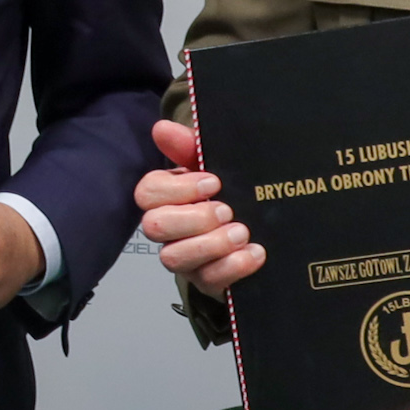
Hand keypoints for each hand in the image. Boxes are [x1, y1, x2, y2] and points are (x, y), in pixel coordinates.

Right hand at [135, 119, 264, 296]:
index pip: (148, 192)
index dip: (178, 188)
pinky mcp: (206, 281)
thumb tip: (161, 128)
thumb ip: (189, 146)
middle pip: (154, 226)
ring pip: (173, 258)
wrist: (261, 232)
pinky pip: (208, 280)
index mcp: (167, 196)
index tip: (213, 182)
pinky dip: (232, 267)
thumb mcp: (215, 165)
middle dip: (193, 218)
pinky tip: (254, 253)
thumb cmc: (229, 194)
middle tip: (226, 210)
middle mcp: (169, 229)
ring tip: (242, 233)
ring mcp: (185, 258)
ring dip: (210, 245)